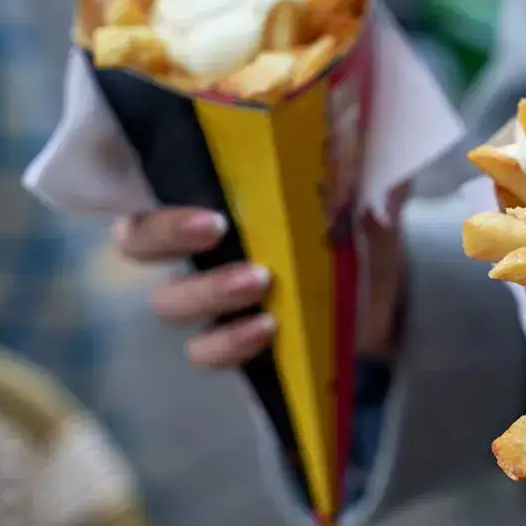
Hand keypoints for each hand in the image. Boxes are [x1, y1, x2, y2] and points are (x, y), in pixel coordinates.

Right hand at [113, 186, 409, 368]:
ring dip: (207, 291)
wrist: (387, 291)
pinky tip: (266, 329)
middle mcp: (198, 244)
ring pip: (170, 302)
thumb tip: (376, 175)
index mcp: (215, 192)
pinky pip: (205, 350)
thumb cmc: (358, 223)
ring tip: (260, 282)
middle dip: (165, 234)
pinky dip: (228, 343)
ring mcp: (209, 297)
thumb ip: (368, 178)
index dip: (156, 192)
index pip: (153, 182)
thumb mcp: (366, 193)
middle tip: (217, 230)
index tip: (208, 204)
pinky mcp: (230, 341)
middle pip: (137, 241)